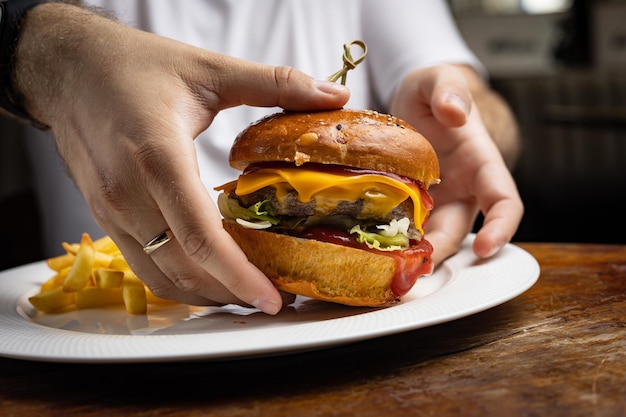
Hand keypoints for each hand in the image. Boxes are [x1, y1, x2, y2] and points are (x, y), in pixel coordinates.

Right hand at [16, 4, 348, 312]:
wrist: (67, 67)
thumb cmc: (131, 65)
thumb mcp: (209, 68)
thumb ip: (276, 83)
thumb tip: (334, 94)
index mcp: (157, 156)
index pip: (201, 237)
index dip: (240, 275)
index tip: (273, 298)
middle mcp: (128, 193)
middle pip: (184, 269)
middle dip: (231, 293)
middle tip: (273, 298)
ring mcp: (111, 210)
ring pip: (160, 276)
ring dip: (205, 292)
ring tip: (245, 291)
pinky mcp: (104, 216)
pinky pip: (143, 264)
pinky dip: (179, 278)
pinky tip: (207, 272)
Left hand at [390, 64, 522, 265]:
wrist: (412, 102)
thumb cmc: (433, 91)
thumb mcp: (439, 79)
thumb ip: (449, 88)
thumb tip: (455, 113)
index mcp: (481, 163)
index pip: (504, 201)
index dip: (502, 228)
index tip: (487, 248)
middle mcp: (462, 190)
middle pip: (459, 231)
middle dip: (441, 252)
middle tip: (416, 270)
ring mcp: (436, 200)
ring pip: (429, 236)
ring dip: (413, 254)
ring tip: (388, 266)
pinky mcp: (409, 204)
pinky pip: (403, 228)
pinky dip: (391, 241)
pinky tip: (369, 248)